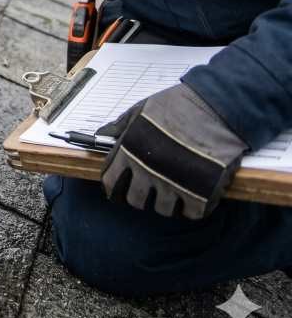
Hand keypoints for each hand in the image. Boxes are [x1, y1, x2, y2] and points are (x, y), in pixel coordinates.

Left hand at [96, 83, 246, 219]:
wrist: (216, 106)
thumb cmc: (177, 105)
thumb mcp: (140, 110)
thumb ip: (120, 126)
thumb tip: (102, 134)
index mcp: (129, 151)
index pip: (110, 181)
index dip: (114, 188)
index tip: (119, 190)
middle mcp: (147, 171)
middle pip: (135, 200)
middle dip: (140, 197)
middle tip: (150, 192)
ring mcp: (173, 184)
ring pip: (163, 209)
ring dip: (167, 203)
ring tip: (174, 192)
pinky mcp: (201, 192)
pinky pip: (191, 212)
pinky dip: (192, 208)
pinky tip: (194, 197)